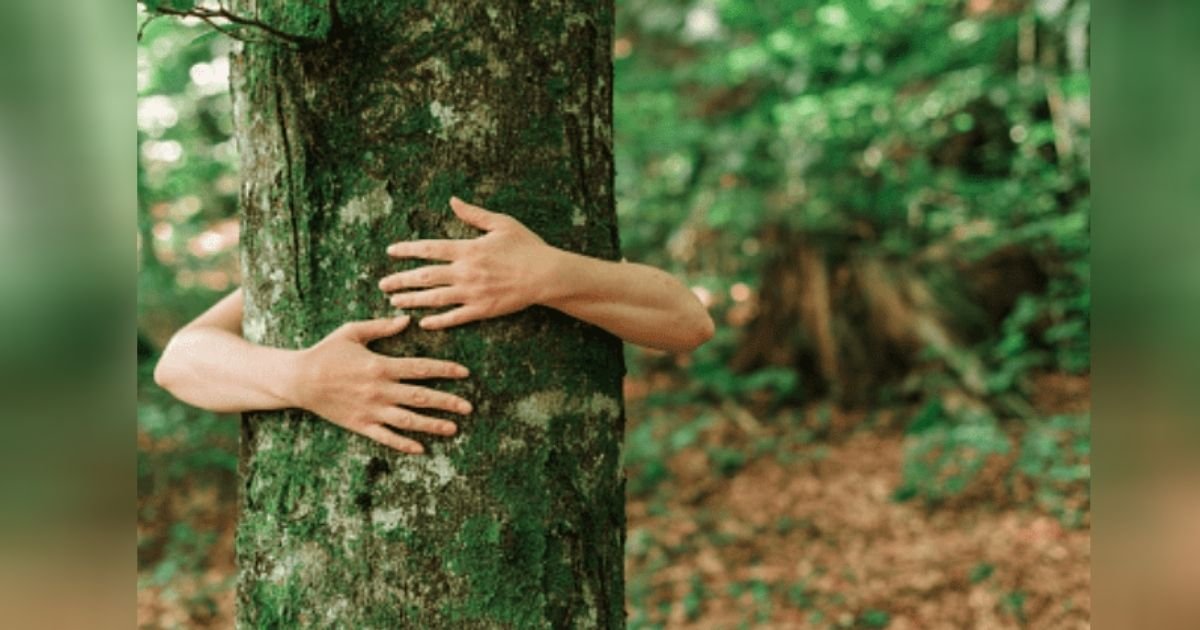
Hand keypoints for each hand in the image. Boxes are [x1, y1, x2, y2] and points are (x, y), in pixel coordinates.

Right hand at [287, 315, 471, 453]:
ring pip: (408, 420)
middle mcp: (379, 389)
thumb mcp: (352, 332)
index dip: (445, 370)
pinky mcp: (360, 425)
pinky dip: (403, 444)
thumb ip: (381, 327)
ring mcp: (370, 409)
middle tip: (469, 406)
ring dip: (432, 425)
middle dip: (448, 401)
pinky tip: (420, 449)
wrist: (298, 379)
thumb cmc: (326, 352)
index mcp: (380, 365)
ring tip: (453, 429)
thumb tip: (406, 320)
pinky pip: (385, 437)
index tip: (465, 373)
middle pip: (421, 396)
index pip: (421, 368)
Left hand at [380, 196, 558, 329]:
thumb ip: (474, 214)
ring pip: (435, 298)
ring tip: (394, 302)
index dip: (408, 250)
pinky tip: (424, 323)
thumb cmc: (526, 247)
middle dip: (401, 280)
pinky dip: (438, 321)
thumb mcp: (501, 223)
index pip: (429, 249)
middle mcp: (465, 271)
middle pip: (425, 276)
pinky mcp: (482, 309)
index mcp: (468, 249)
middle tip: (382, 284)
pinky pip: (455, 317)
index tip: (390, 252)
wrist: (546, 274)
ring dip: (412, 300)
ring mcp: (472, 292)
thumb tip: (453, 200)